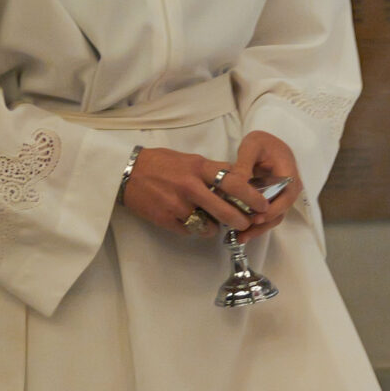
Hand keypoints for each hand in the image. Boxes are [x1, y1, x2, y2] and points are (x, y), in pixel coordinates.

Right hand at [122, 146, 256, 235]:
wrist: (126, 172)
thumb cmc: (161, 164)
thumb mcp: (191, 159)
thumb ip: (213, 170)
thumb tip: (240, 178)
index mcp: (199, 168)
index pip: (233, 182)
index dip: (252, 196)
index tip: (263, 204)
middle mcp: (190, 187)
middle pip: (225, 211)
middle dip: (241, 220)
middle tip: (247, 223)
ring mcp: (177, 205)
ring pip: (209, 226)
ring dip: (215, 226)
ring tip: (212, 220)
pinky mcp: (166, 219)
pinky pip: (190, 231)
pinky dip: (195, 229)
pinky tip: (191, 220)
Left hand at [226, 131, 302, 242]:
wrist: (268, 143)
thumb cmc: (263, 142)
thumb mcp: (252, 146)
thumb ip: (244, 164)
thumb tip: (236, 183)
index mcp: (289, 174)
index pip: (286, 197)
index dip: (272, 209)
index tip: (256, 218)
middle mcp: (290, 188)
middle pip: (280, 211)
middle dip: (263, 224)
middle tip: (243, 233)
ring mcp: (283, 196)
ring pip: (275, 216)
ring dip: (259, 228)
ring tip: (240, 238)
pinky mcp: (274, 200)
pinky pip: (268, 214)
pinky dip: (257, 224)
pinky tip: (242, 232)